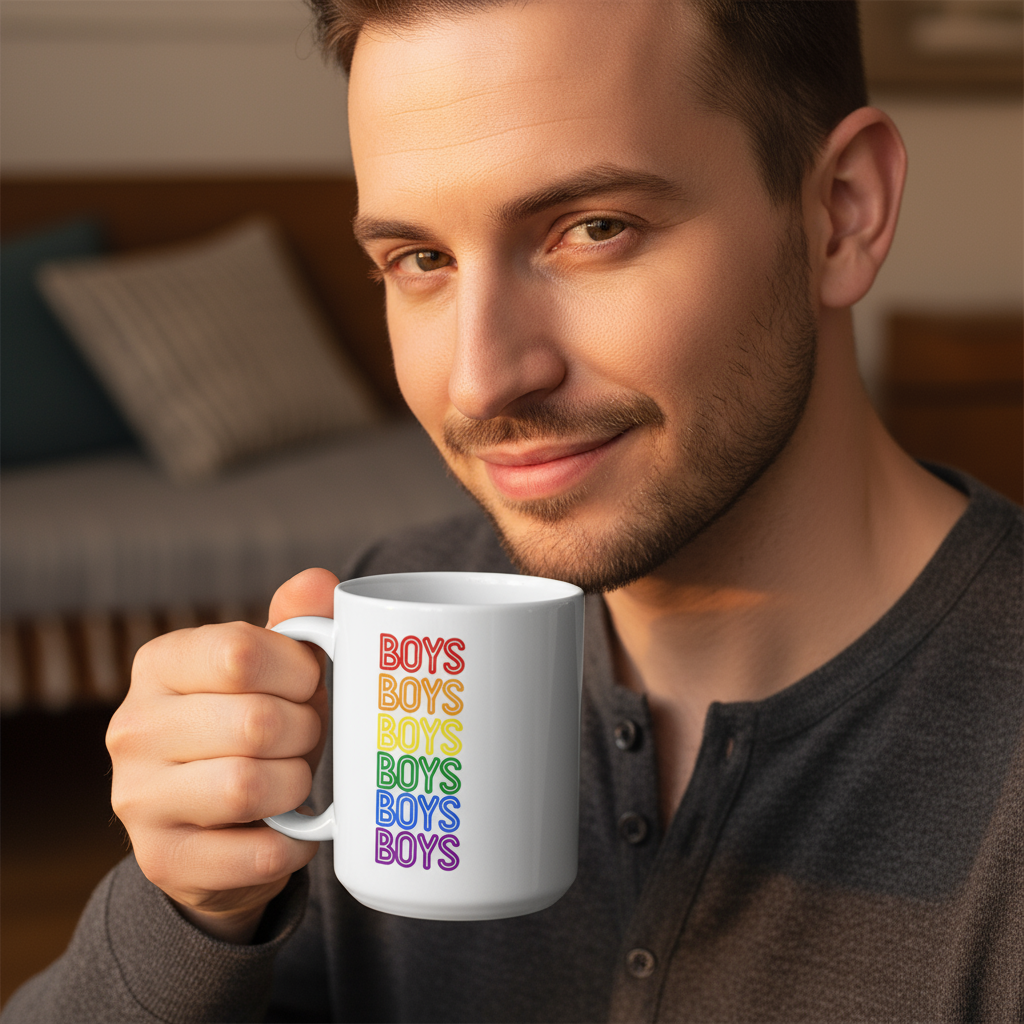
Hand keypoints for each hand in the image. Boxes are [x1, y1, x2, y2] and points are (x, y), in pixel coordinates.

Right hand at [106, 568, 337, 942]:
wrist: (220, 830)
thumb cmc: (258, 732)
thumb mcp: (277, 673)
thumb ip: (298, 623)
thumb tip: (319, 583)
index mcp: (161, 664)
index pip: (240, 652)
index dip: (299, 672)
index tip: (309, 686)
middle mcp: (134, 727)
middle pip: (255, 722)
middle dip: (305, 733)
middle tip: (305, 739)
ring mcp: (137, 798)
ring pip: (250, 787)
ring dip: (296, 785)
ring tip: (294, 781)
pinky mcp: (161, 860)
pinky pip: (257, 852)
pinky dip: (293, 842)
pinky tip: (292, 829)